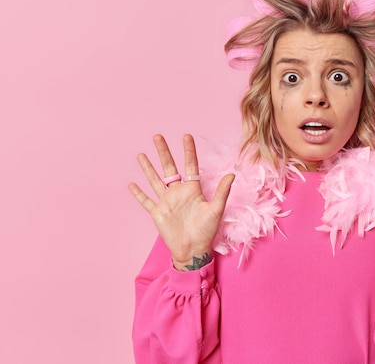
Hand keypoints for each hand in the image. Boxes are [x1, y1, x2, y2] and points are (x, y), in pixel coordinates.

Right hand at [128, 134, 233, 270]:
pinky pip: (146, 201)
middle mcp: (178, 192)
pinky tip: (131, 184)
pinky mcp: (157, 212)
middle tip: (158, 136)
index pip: (190, 165)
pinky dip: (138, 194)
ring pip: (155, 180)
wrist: (194, 249)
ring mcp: (166, 201)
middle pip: (169, 168)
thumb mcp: (216, 209)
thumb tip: (232, 173)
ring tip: (141, 154)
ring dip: (148, 168)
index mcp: (193, 189)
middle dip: (163, 152)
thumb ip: (222, 191)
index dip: (188, 151)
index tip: (186, 136)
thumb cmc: (207, 230)